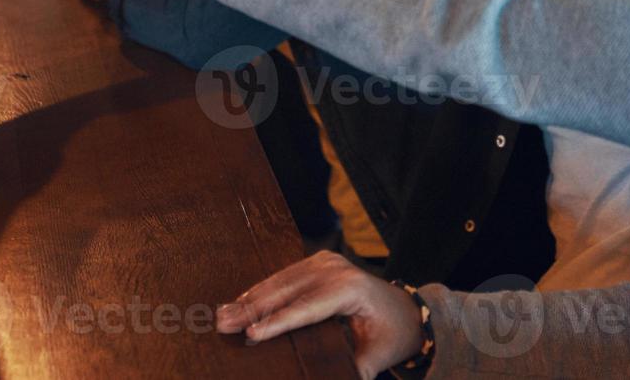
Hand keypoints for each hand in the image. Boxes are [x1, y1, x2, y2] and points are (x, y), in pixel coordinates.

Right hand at [216, 252, 422, 379]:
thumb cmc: (392, 334)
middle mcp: (336, 268)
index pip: (306, 308)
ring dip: (250, 299)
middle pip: (287, 291)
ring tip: (223, 314)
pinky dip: (261, 291)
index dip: (277, 322)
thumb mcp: (377, 357)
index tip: (252, 335)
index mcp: (350, 288)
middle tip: (223, 324)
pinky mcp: (318, 262)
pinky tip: (240, 302)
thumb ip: (354, 370)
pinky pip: (285, 276)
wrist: (406, 310)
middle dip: (252, 309)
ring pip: (280, 281)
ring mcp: (326, 261)